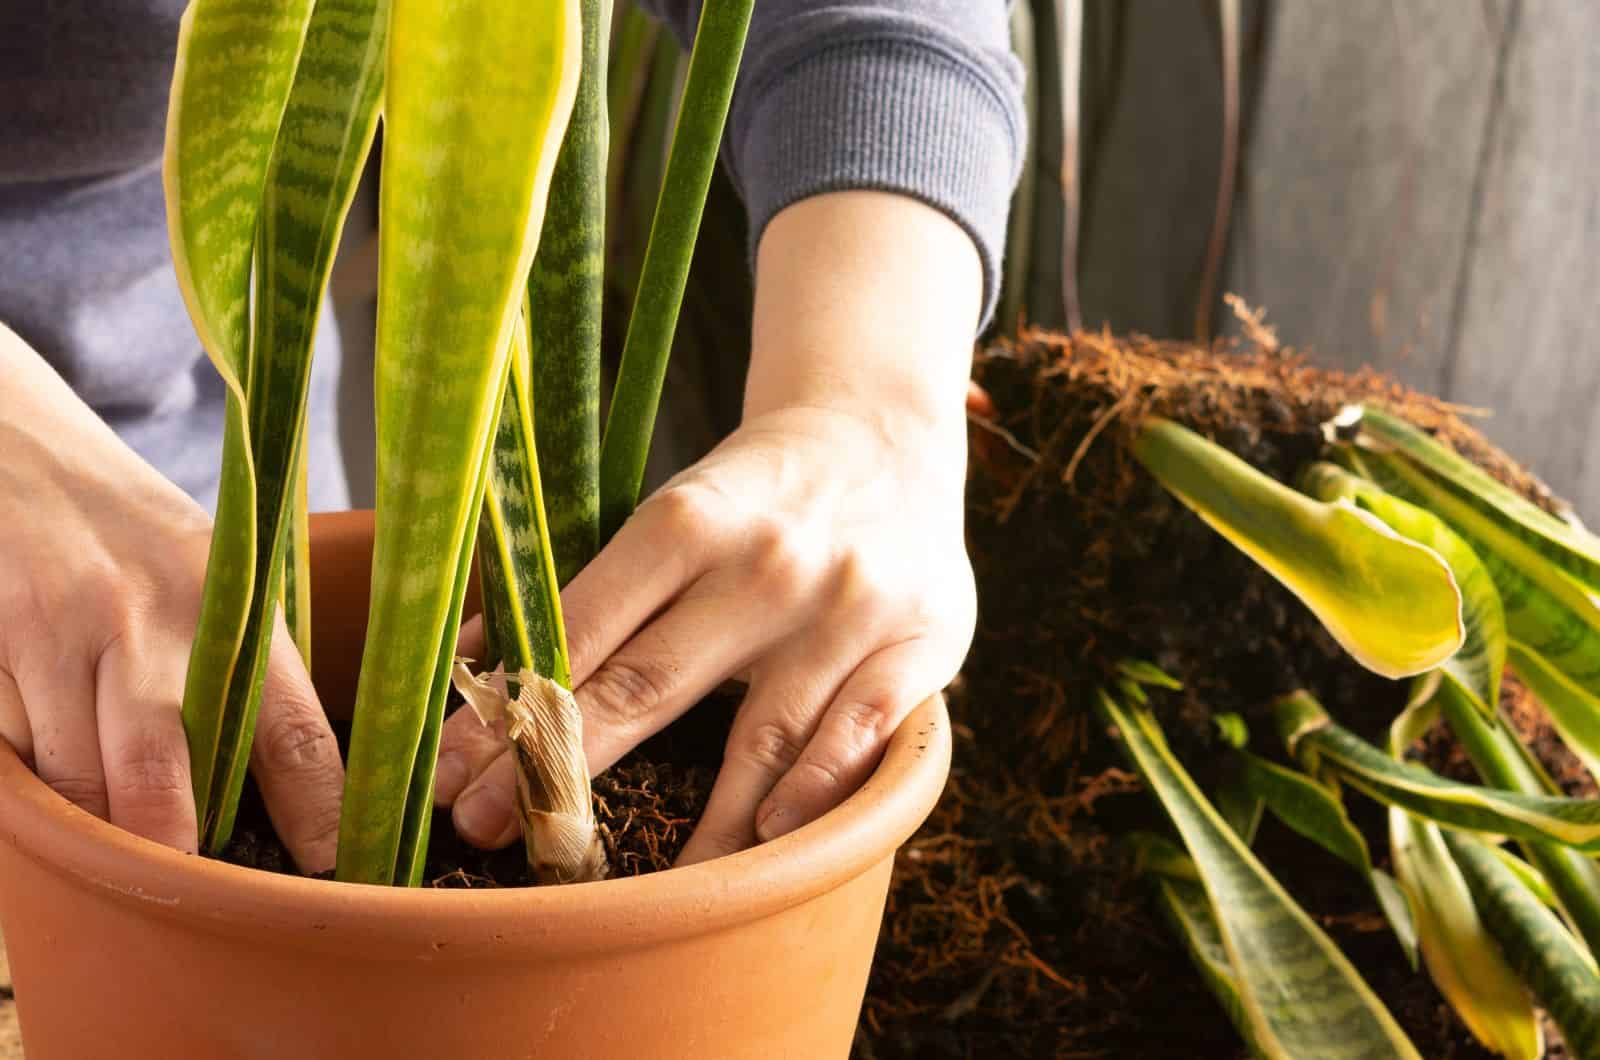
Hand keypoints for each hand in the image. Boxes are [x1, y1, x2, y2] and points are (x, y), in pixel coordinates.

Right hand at [0, 324, 343, 871]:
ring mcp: (60, 640)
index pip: (294, 732)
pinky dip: (35, 780)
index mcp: (233, 611)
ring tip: (117, 816)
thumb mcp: (217, 578)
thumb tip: (295, 792)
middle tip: (191, 882)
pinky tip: (51, 750)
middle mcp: (149, 627)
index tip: (334, 869)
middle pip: (163, 787)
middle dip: (174, 854)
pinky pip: (15, 759)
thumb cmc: (136, 533)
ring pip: (78, 787)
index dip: (320, 813)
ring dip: (96, 820)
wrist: (18, 452)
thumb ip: (248, 672)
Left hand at [435, 190, 981, 863]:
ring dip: (693, 822)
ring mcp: (848, 607)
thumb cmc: (755, 492)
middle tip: (486, 832)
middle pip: (649, 685)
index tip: (448, 771)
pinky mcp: (919, 639)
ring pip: (759, 736)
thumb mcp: (673, 512)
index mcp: (690, 521)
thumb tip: (480, 659)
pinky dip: (815, 788)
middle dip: (559, 770)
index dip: (512, 708)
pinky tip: (771, 837)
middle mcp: (767, 564)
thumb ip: (594, 589)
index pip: (584, 629)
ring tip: (632, 890)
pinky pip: (861, 732)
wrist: (882, 432)